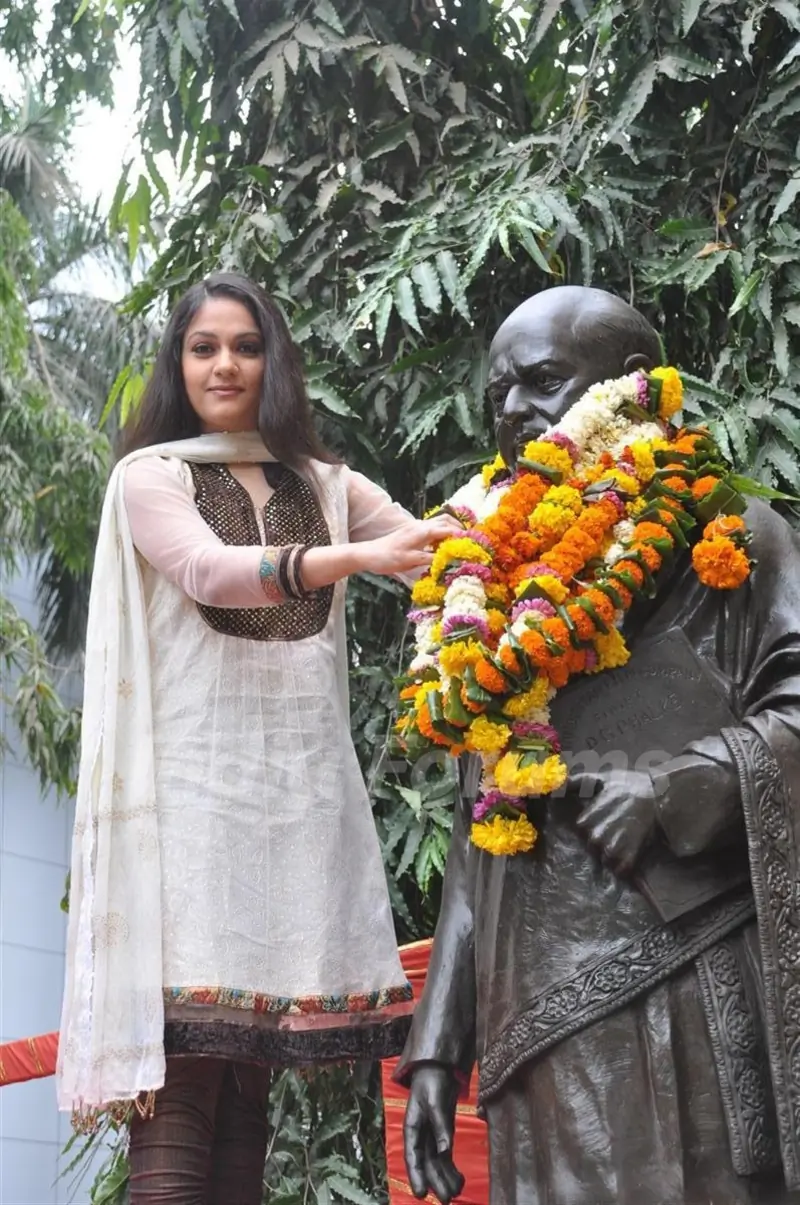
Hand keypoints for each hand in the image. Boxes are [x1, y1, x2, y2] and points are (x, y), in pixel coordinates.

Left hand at [364, 515, 462, 575]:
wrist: (369, 554)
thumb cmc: (388, 558)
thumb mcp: (411, 561)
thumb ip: (431, 558)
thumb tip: (450, 559)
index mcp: (422, 531)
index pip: (449, 530)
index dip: (463, 536)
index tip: (475, 543)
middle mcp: (421, 525)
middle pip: (447, 521)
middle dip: (461, 529)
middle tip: (471, 541)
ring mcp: (416, 526)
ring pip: (440, 521)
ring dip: (452, 528)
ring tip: (461, 541)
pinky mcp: (412, 530)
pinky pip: (432, 526)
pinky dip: (443, 531)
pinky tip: (444, 543)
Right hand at [404, 1064, 464, 1203]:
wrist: (439, 1067)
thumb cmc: (431, 1081)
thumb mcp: (434, 1101)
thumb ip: (440, 1125)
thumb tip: (445, 1151)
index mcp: (412, 1127)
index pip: (412, 1156)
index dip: (416, 1175)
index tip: (421, 1194)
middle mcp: (421, 1135)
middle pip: (427, 1164)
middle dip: (435, 1182)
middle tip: (446, 1200)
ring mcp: (432, 1135)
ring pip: (437, 1163)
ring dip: (445, 1178)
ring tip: (456, 1192)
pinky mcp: (443, 1134)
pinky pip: (446, 1156)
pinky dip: (452, 1169)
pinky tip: (460, 1180)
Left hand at [571, 769, 657, 876]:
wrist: (661, 795)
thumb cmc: (630, 785)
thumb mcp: (601, 779)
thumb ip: (576, 783)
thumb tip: (555, 788)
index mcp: (586, 820)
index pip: (581, 832)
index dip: (594, 827)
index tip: (605, 821)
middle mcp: (595, 836)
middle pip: (593, 847)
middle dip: (604, 841)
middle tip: (619, 830)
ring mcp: (612, 848)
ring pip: (606, 860)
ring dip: (615, 855)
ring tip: (627, 840)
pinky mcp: (629, 857)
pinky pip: (621, 870)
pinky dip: (626, 867)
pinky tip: (632, 856)